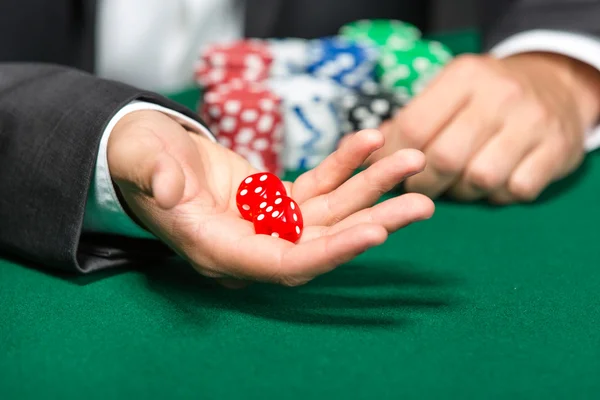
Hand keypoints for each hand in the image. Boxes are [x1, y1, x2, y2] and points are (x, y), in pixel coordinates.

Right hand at [108, 110, 433, 286]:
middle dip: (372, 223)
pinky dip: (344, 164)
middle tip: (423, 204)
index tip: (374, 231)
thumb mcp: (140, 161)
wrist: (150, 152)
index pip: (283, 263)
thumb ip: (151, 174)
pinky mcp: (278, 203)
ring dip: (372, 189)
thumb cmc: (139, 159)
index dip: (329, 252)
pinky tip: (368, 141)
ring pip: (329, 214)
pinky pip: (318, 186)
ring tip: (412, 161)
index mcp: (218, 249)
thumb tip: (167, 188)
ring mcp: (268, 225)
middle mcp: (251, 245)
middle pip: (321, 244)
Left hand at [368, 52, 599, 203]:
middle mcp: (499, 95)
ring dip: (462, 192)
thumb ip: (407, 121)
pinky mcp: (557, 150)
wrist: (556, 88)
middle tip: (421, 186)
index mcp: (463, 77)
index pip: (414, 127)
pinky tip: (493, 184)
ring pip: (480, 178)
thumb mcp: (448, 93)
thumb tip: (356, 150)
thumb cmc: (485, 98)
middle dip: (425, 183)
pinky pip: (514, 190)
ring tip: (458, 184)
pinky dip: (497, 196)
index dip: (394, 159)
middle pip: (445, 158)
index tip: (390, 172)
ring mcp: (532, 122)